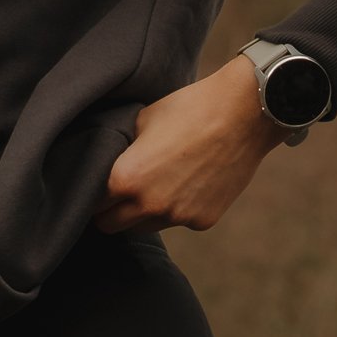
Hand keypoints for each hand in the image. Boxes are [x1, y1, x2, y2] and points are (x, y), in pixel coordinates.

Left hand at [96, 58, 283, 234]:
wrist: (243, 114)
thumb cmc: (189, 109)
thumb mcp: (142, 121)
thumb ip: (122, 151)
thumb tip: (110, 162)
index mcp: (125, 180)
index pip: (92, 204)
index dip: (93, 195)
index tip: (99, 189)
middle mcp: (149, 206)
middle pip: (112, 227)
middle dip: (111, 212)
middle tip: (119, 194)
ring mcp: (178, 217)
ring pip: (145, 226)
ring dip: (145, 212)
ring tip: (161, 182)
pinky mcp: (203, 221)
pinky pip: (179, 221)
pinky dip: (179, 208)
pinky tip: (191, 181)